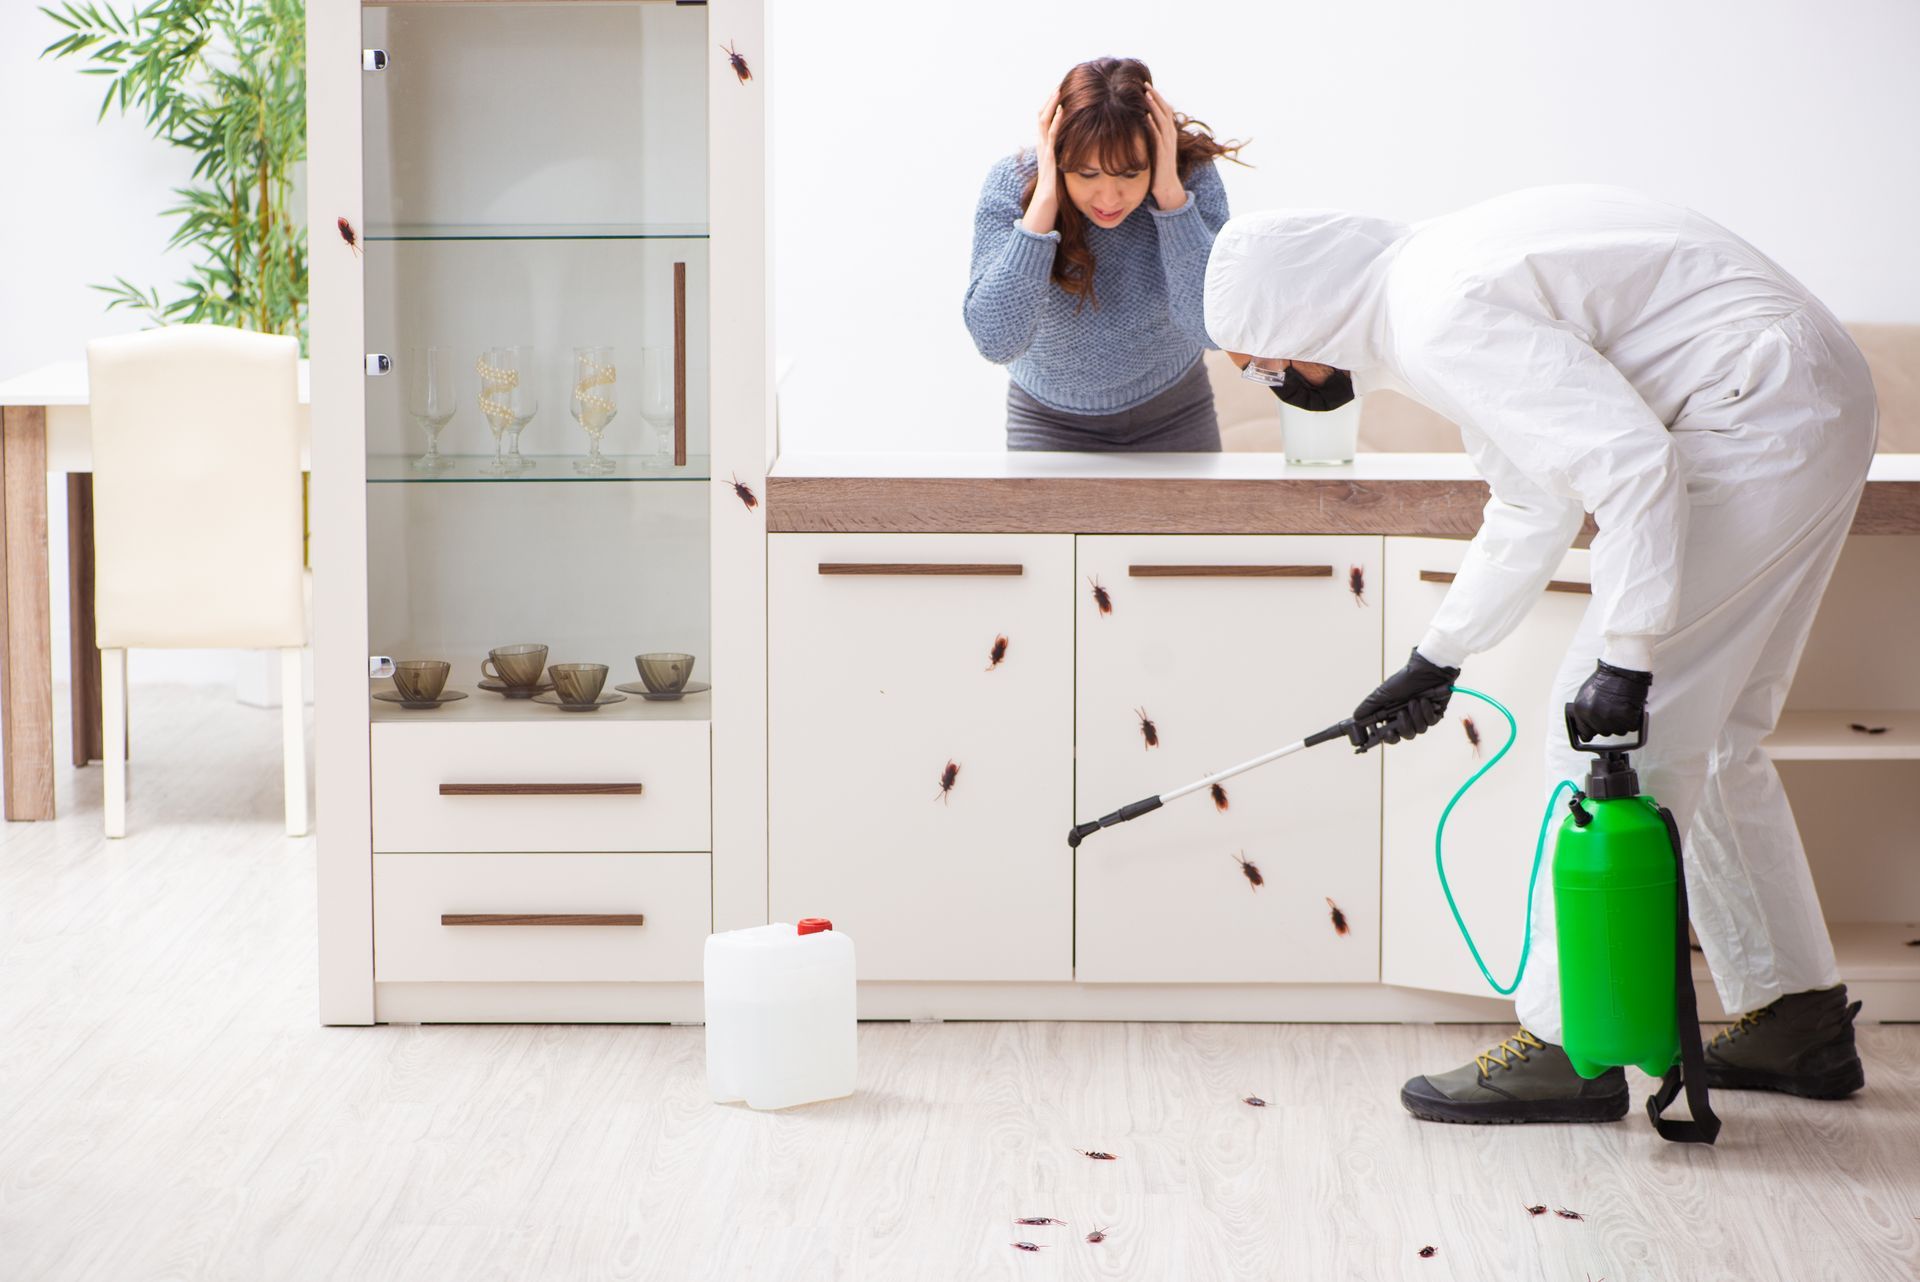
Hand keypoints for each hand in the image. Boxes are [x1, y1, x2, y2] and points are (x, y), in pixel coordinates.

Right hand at [1023, 90, 1062, 234]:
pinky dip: (1056, 121)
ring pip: (1044, 122)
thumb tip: (1079, 153)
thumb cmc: (1055, 194)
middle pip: (1042, 116)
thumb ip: (1067, 159)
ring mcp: (1044, 152)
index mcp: (1046, 149)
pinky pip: (1051, 136)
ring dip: (1052, 104)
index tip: (1063, 91)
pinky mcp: (1049, 158)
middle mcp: (1042, 147)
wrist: (1045, 210)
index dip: (1052, 105)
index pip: (1046, 121)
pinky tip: (1062, 109)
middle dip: (1051, 99)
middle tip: (1061, 83)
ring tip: (1059, 89)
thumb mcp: (1063, 171)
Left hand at [1144, 85, 1185, 211]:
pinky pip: (1158, 136)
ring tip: (1146, 93)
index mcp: (1168, 133)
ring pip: (1162, 120)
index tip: (1146, 85)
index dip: (1156, 97)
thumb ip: (1149, 136)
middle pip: (1164, 110)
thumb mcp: (1153, 148)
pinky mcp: (1163, 153)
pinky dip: (1153, 124)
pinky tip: (1146, 115)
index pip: (1164, 110)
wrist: (1166, 188)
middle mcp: (1170, 136)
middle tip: (1145, 83)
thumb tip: (1136, 124)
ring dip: (1154, 106)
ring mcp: (1167, 144)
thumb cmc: (1157, 169)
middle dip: (1155, 96)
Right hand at [1351, 648, 1459, 748]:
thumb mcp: (1383, 693)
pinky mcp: (1435, 713)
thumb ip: (1369, 706)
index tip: (1388, 733)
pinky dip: (1427, 711)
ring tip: (1414, 701)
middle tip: (1402, 713)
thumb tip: (1356, 717)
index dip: (1390, 738)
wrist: (1426, 670)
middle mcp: (1408, 718)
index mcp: (1394, 716)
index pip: (1391, 735)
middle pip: (1406, 735)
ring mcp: (1422, 716)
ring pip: (1419, 730)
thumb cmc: (1404, 679)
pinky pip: (1432, 721)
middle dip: (1405, 725)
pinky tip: (1424, 700)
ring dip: (1416, 715)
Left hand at [1570, 660, 1650, 739]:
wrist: (1622, 669)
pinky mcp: (1627, 717)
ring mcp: (1611, 718)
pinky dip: (1633, 720)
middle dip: (1609, 724)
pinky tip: (1630, 709)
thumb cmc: (1605, 678)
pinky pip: (1631, 727)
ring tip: (1622, 708)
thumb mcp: (1586, 695)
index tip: (1597, 729)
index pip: (1585, 734)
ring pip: (1619, 732)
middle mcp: (1594, 716)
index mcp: (1581, 710)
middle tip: (1614, 711)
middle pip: (1604, 733)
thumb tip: (1587, 726)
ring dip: (1622, 723)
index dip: (1593, 731)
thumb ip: (1585, 712)